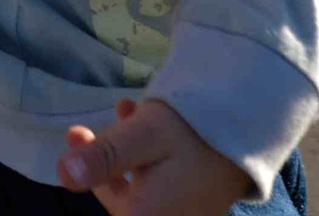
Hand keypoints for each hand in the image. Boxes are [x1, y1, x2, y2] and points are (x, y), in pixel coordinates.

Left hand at [57, 97, 257, 215]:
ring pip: (139, 186)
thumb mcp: (144, 135)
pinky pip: (161, 181)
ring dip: (121, 154)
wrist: (256, 121)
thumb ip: (102, 158)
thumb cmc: (197, 129)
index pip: (109, 205)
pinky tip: (143, 121)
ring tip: (120, 112)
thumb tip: (62, 174)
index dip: (90, 180)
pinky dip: (145, 155)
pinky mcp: (198, 196)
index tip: (71, 142)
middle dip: (99, 162)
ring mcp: (185, 210)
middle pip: (120, 200)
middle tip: (79, 130)